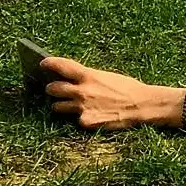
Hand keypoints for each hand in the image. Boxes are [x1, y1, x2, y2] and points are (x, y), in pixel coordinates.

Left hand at [43, 56, 181, 129]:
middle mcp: (82, 91)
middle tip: (54, 88)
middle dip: (51, 88)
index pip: (61, 66)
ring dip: (61, 105)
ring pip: (57, 107)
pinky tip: (90, 115)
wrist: (142, 105)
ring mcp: (82, 108)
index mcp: (89, 75)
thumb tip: (72, 78)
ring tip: (69, 104)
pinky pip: (75, 120)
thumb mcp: (107, 76)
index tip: (43, 63)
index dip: (49, 63)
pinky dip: (80, 118)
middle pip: (52, 88)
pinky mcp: (86, 122)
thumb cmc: (128, 88)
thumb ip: (89, 78)